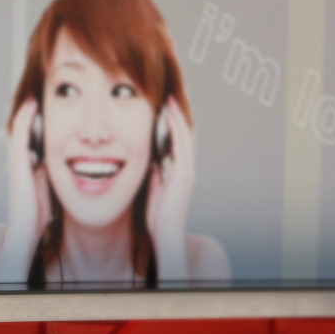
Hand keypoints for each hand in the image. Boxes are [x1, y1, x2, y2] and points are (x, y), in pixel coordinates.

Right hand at [7, 97, 51, 238]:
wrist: (26, 228)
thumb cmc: (36, 212)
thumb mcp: (45, 186)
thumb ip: (46, 171)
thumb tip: (50, 159)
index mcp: (25, 165)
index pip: (28, 138)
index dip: (33, 122)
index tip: (42, 107)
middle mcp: (18, 161)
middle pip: (21, 130)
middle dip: (27, 113)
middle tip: (35, 94)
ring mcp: (16, 161)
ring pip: (18, 128)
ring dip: (25, 111)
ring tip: (32, 94)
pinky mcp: (18, 163)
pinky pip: (21, 134)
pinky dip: (25, 118)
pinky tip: (32, 105)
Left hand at [145, 97, 193, 278]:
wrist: (165, 237)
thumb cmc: (157, 218)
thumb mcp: (152, 189)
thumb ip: (153, 174)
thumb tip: (148, 159)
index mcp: (178, 172)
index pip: (177, 142)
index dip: (172, 125)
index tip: (164, 107)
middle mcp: (186, 169)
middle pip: (183, 135)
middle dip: (177, 116)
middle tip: (171, 96)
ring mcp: (186, 172)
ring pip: (184, 138)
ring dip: (178, 118)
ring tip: (171, 100)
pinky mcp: (183, 177)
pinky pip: (181, 148)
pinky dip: (177, 131)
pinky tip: (170, 118)